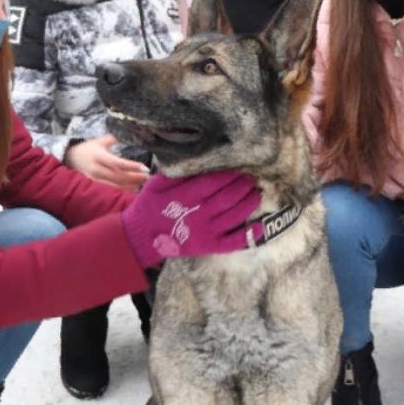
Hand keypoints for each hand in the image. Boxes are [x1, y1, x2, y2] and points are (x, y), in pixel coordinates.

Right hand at [64, 135, 148, 190]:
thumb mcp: (99, 142)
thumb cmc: (87, 149)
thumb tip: (128, 132)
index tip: (145, 168)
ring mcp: (94, 180)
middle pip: (119, 176)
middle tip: (147, 176)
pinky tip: (132, 190)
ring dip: (130, 186)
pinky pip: (110, 191)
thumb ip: (112, 139)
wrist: (69, 159)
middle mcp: (97, 169)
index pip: (118, 163)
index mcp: (99, 156)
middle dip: (135, 177)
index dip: (132, 166)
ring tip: (142, 183)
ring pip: (115, 186)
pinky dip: (122, 191)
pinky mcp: (93, 187)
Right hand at [120, 171, 262, 268]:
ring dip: (249, 203)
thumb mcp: (156, 184)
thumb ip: (175, 173)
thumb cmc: (150, 205)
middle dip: (242, 185)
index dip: (228, 174)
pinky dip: (248, 235)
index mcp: (184, 197)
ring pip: (234, 216)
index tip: (239, 166)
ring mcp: (205, 232)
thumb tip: (196, 158)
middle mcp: (197, 214)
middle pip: (226, 197)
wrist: (142, 236)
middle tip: (251, 177)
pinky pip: (232, 242)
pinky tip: (260, 225)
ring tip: (257, 193)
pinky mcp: (209, 246)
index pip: (212, 182)